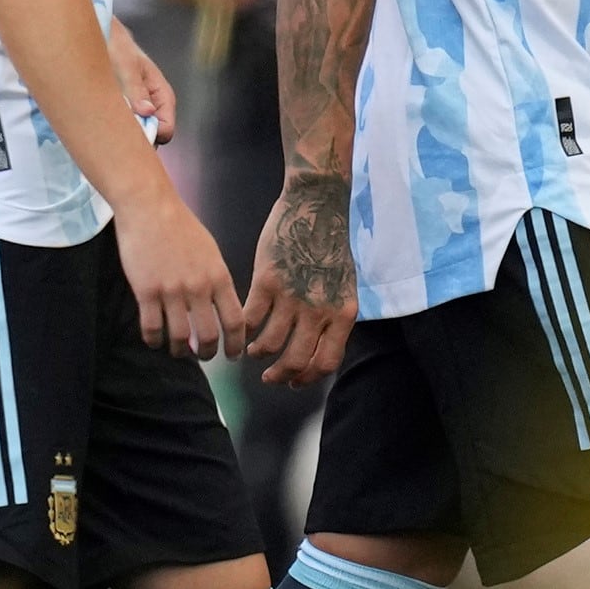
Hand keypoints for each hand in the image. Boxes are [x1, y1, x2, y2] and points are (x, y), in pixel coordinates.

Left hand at [107, 16, 176, 143]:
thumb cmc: (118, 48)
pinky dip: (114, 127)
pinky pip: (124, 128)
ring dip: (123, 132)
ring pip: (137, 135)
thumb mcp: (126, 67)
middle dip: (135, 138)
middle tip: (112, 128)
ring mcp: (139, 110)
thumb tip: (147, 112)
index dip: (150, 135)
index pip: (166, 130)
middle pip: (151, 137)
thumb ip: (136, 89)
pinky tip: (100, 118)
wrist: (103, 38)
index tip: (129, 130)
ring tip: (104, 119)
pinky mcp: (125, 111)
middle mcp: (154, 107)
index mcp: (162, 95)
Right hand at [112, 186, 240, 357]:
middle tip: (204, 357)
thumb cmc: (181, 225)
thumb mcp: (210, 252)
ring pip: (180, 338)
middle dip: (209, 353)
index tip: (232, 355)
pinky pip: (152, 328)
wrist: (150, 207)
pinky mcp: (146, 291)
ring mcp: (171, 291)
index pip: (234, 321)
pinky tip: (155, 341)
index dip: (235, 344)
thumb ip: (216, 279)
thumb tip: (219, 305)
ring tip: (178, 351)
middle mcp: (198, 287)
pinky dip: (154, 340)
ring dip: (180, 351)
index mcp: (219, 276)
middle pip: (209, 335)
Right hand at [241, 170, 356, 386]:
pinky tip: (244, 329)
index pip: (326, 361)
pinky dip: (245, 330)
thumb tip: (320, 346)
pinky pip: (251, 318)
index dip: (308, 378)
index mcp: (343, 313)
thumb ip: (334, 316)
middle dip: (281, 375)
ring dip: (259, 353)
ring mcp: (292, 297)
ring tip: (253, 352)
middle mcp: (319, 310)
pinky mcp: (267, 282)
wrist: (315, 207)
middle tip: (271, 377)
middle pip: (297, 360)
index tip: (295, 382)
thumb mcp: (345, 285)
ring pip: (270, 343)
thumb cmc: (330, 245)